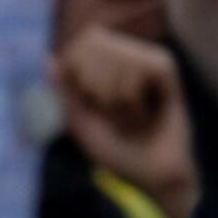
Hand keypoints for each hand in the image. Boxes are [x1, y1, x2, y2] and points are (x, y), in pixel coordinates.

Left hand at [58, 24, 199, 217]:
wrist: (151, 174)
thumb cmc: (116, 152)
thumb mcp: (81, 124)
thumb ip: (64, 93)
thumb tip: (48, 58)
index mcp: (102, 66)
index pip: (82, 43)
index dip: (78, 73)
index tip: (89, 103)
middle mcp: (126, 57)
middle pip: (100, 46)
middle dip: (99, 88)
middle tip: (114, 113)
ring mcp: (148, 62)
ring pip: (124, 59)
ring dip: (121, 98)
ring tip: (132, 116)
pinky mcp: (168, 72)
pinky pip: (150, 68)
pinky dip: (139, 99)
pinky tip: (148, 112)